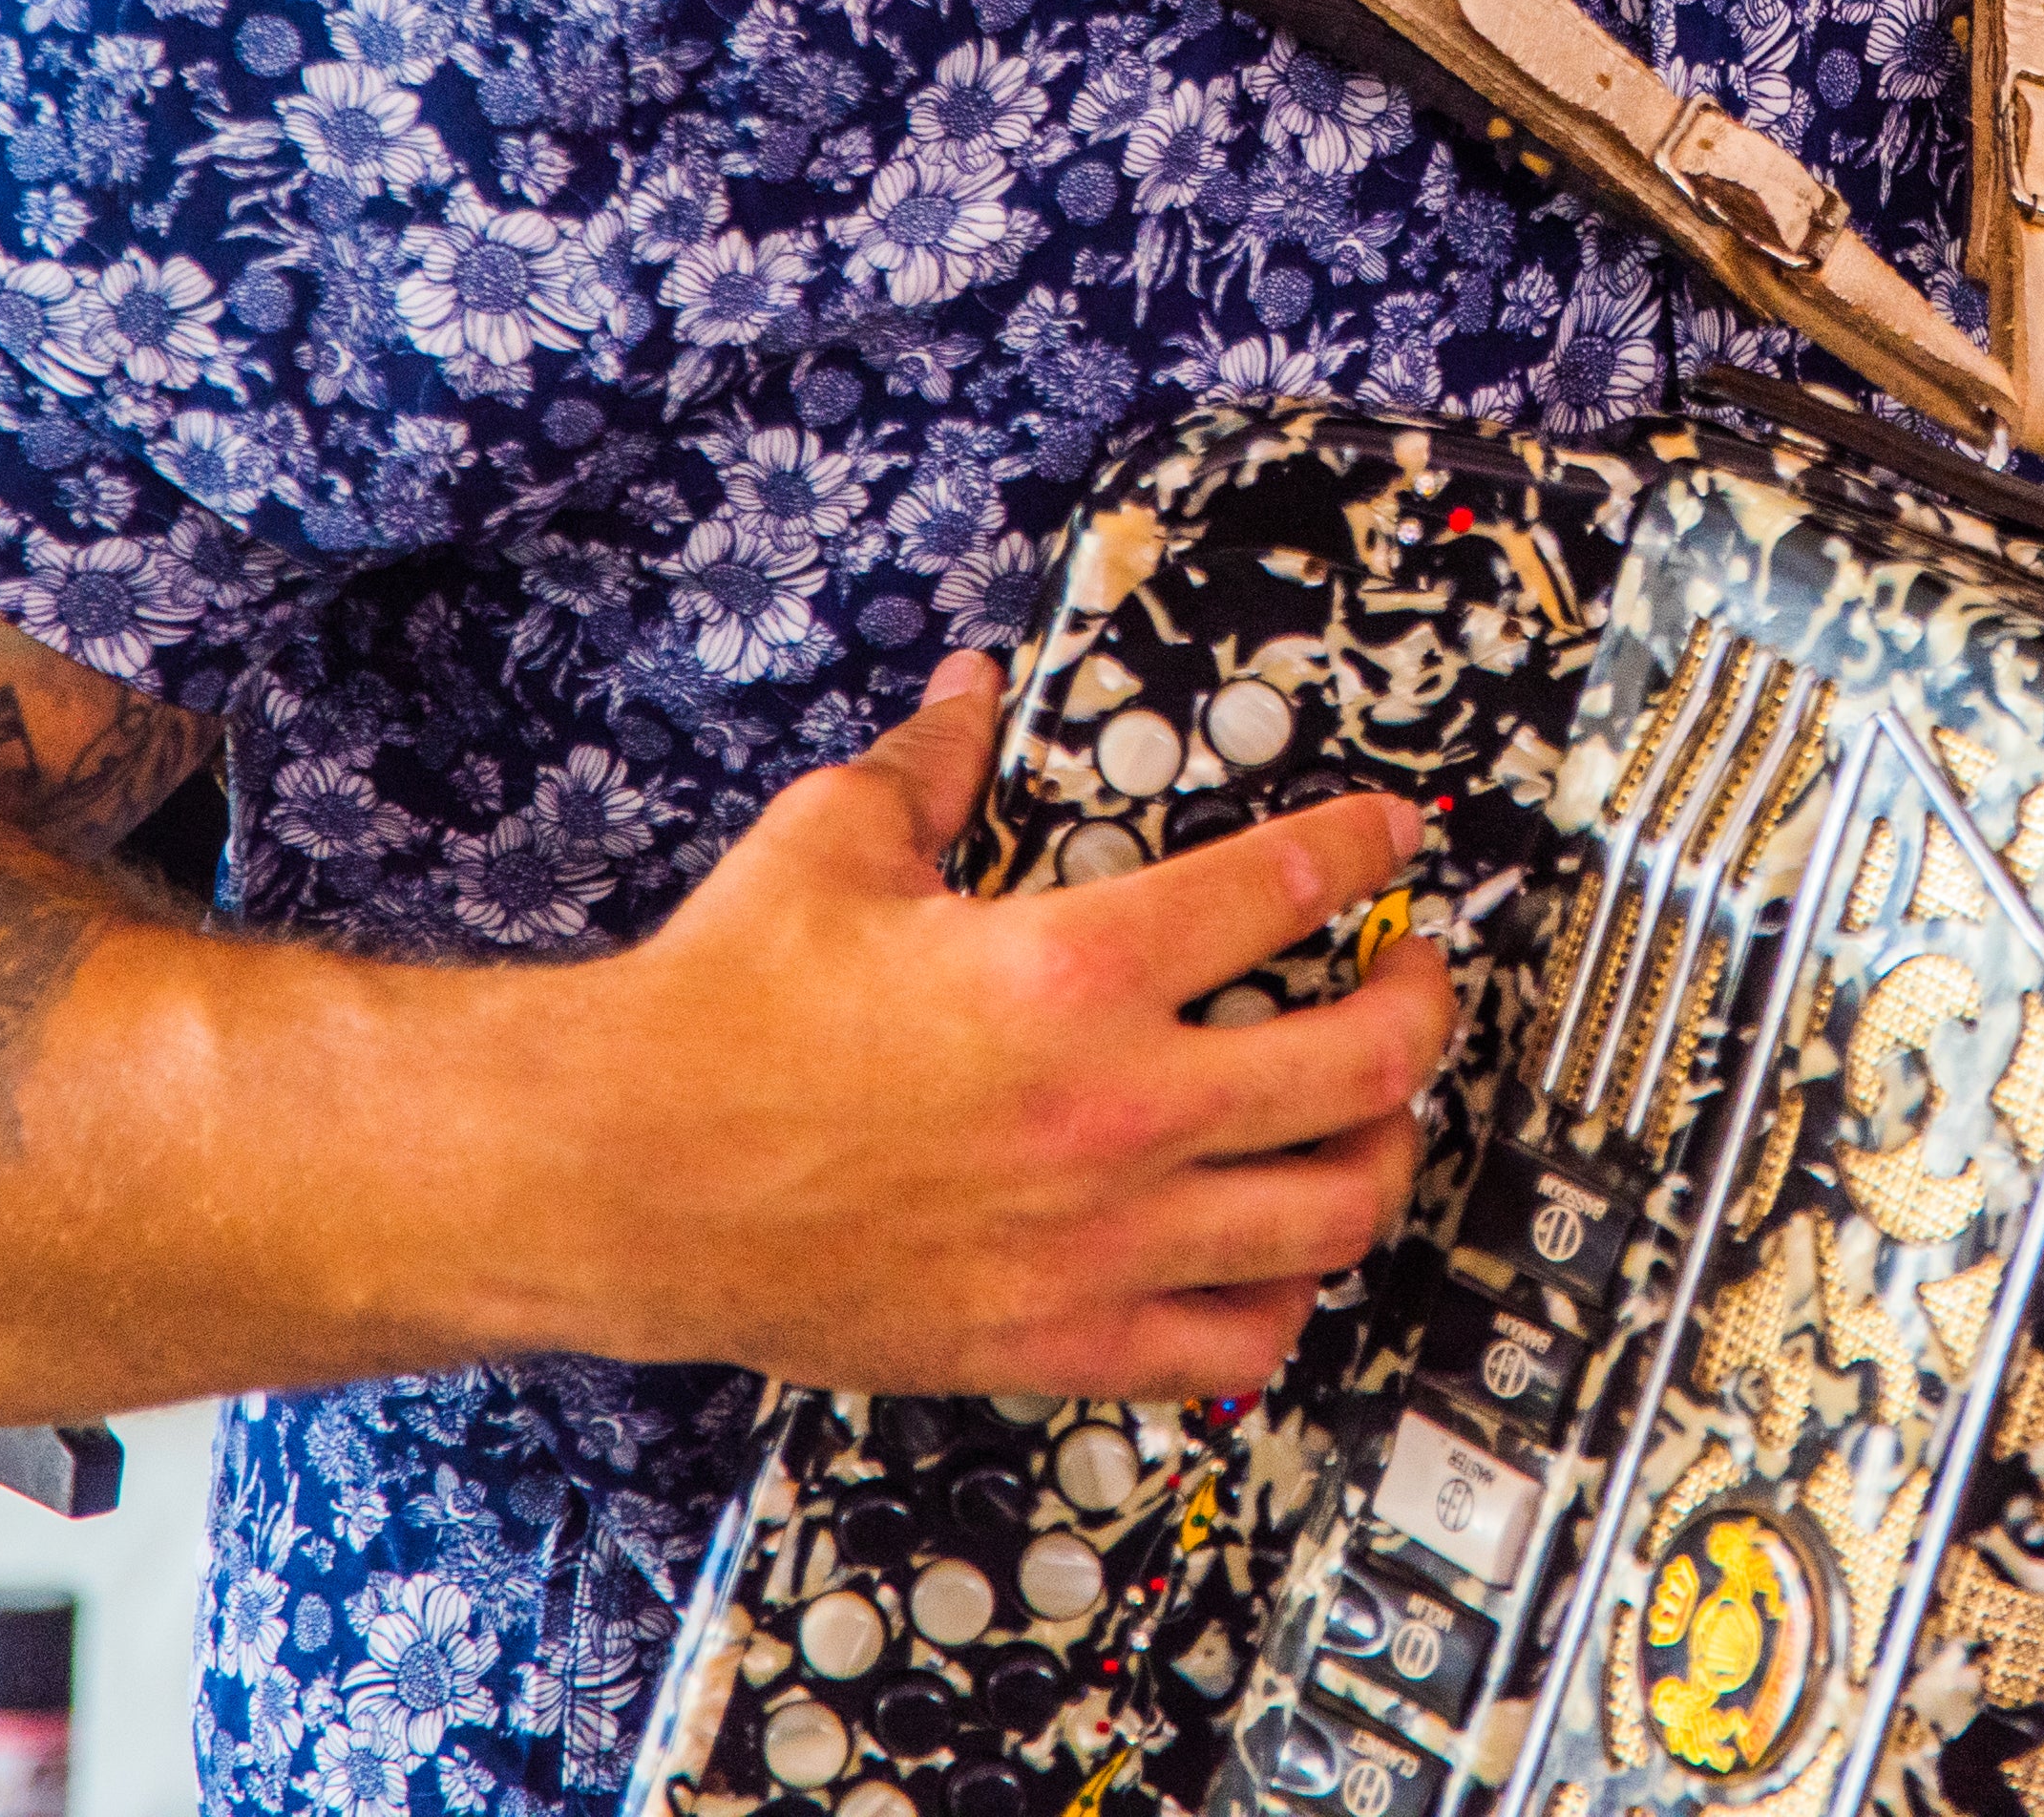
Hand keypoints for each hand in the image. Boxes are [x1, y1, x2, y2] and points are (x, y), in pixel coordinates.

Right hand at [460, 651, 1456, 1399]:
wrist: (620, 1175)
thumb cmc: (714, 1022)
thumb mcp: (833, 844)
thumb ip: (930, 765)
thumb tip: (967, 699)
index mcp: (1070, 969)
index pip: (1286, 887)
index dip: (1363, 849)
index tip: (1391, 841)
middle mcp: (1111, 1108)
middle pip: (1364, 1064)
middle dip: (1422, 1009)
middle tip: (1419, 982)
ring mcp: (1096, 1236)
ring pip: (1330, 1213)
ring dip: (1380, 1157)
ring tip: (1376, 1122)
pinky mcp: (1053, 1334)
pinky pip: (1233, 1343)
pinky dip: (1286, 1302)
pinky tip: (1281, 1261)